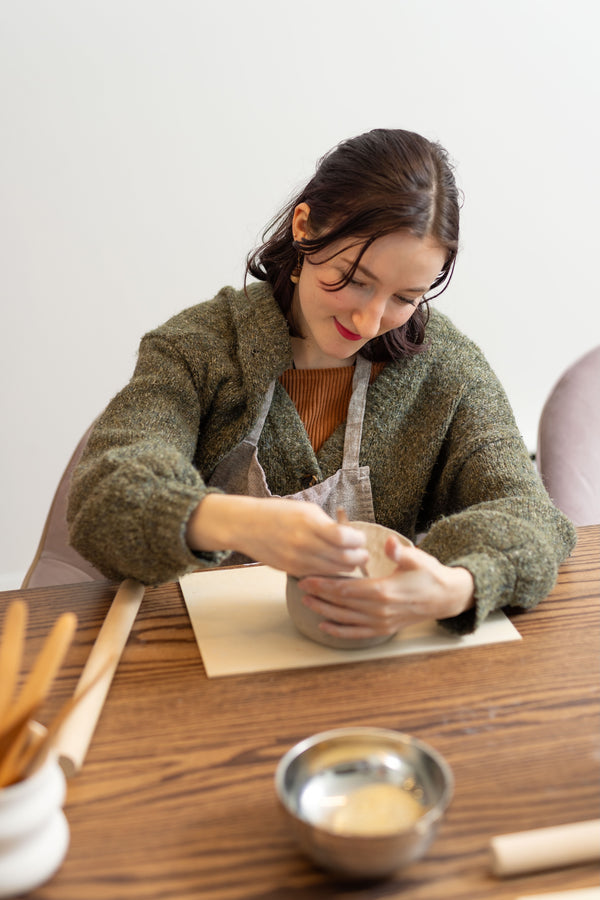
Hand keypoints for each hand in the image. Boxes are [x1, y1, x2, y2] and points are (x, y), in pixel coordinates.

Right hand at [186, 494, 368, 576]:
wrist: (247, 526)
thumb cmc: (279, 513)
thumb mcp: (307, 510)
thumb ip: (328, 525)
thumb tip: (351, 539)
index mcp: (310, 523)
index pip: (346, 538)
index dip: (359, 540)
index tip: (360, 538)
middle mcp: (305, 544)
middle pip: (345, 559)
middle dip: (359, 557)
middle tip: (363, 554)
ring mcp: (298, 560)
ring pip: (335, 571)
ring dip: (348, 567)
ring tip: (351, 560)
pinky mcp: (293, 571)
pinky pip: (321, 576)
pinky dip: (331, 572)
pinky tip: (333, 566)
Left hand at [297, 536, 474, 638]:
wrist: (445, 597)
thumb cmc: (429, 574)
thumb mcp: (416, 559)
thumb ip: (400, 552)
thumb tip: (389, 543)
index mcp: (384, 591)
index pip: (346, 590)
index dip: (325, 585)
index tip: (307, 579)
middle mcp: (379, 610)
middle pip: (341, 604)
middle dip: (319, 596)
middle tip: (300, 588)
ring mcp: (381, 622)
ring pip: (345, 619)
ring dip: (324, 612)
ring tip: (306, 603)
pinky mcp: (384, 628)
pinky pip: (357, 633)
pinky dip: (339, 631)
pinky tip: (324, 626)